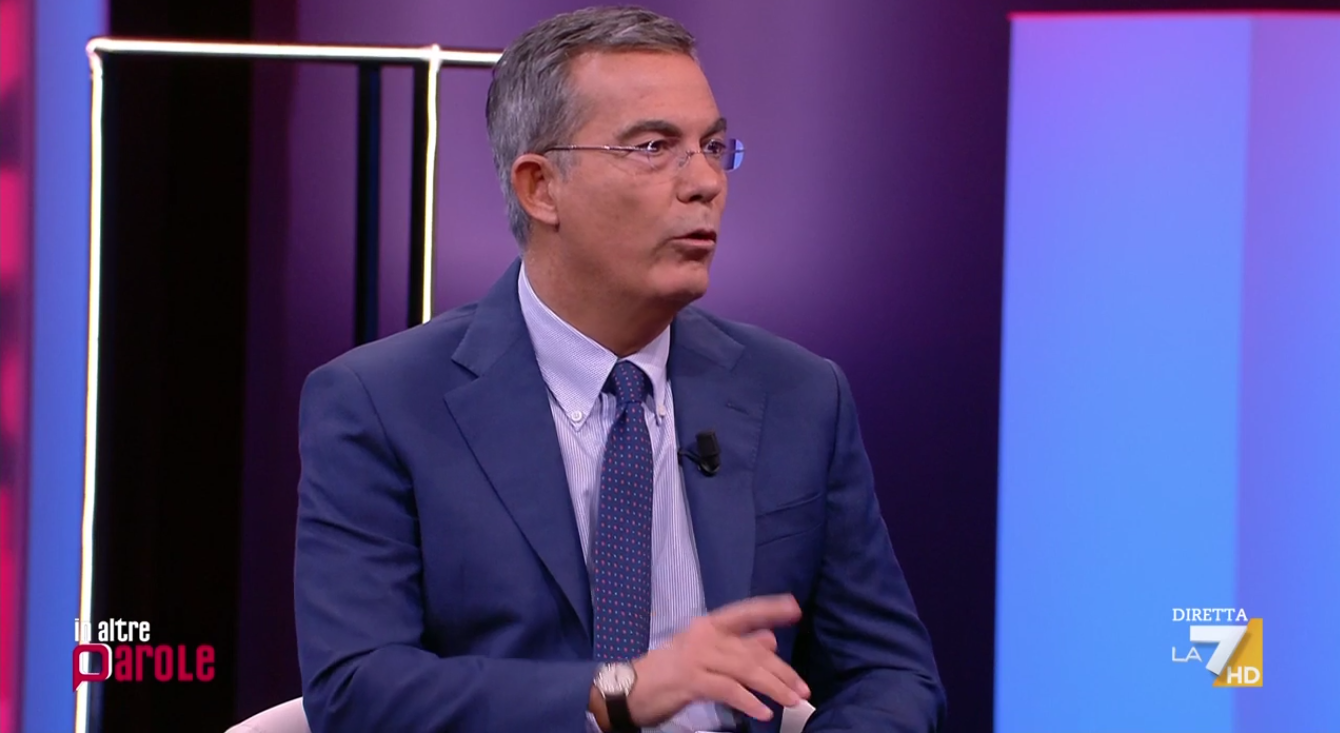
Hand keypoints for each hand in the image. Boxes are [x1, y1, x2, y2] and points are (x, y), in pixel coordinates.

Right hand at [625, 594, 808, 726]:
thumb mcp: (705, 653)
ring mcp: (697, 656)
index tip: (794, 608)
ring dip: (773, 686)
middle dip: (781, 670)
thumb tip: (771, 640)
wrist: (631, 688)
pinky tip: (763, 712)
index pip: (744, 613)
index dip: (769, 609)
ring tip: (792, 700)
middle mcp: (705, 635)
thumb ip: (737, 646)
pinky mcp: (691, 680)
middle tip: (803, 688)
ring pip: (745, 669)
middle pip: (752, 650)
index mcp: (708, 625)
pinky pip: (728, 689)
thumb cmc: (670, 671)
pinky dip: (748, 701)